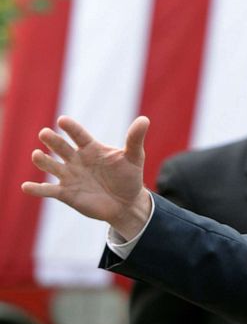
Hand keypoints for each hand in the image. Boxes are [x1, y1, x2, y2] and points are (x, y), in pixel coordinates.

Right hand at [21, 115, 152, 238]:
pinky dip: (36, 189)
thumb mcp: (134, 158)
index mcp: (91, 148)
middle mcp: (77, 159)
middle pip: (61, 147)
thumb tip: (144, 120)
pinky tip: (26, 187)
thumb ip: (135, 139)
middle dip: (53, 141)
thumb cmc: (129, 177)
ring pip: (51, 166)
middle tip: (45, 134)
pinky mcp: (65, 193)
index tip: (62, 121)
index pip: (79, 135)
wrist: (126, 203)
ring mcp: (69, 176)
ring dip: (43, 161)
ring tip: (38, 155)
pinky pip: (48, 190)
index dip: (71, 128)